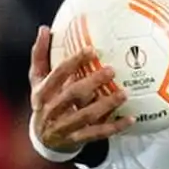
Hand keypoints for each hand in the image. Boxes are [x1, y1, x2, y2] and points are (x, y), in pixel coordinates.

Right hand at [28, 25, 132, 151]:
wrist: (42, 139)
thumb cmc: (43, 102)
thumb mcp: (37, 80)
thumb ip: (40, 55)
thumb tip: (44, 28)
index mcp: (41, 92)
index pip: (57, 74)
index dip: (74, 62)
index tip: (92, 50)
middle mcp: (51, 110)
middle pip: (72, 95)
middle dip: (92, 82)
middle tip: (111, 70)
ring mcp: (64, 127)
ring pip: (86, 115)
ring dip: (106, 105)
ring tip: (124, 93)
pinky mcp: (76, 140)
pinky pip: (97, 134)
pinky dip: (114, 127)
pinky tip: (130, 119)